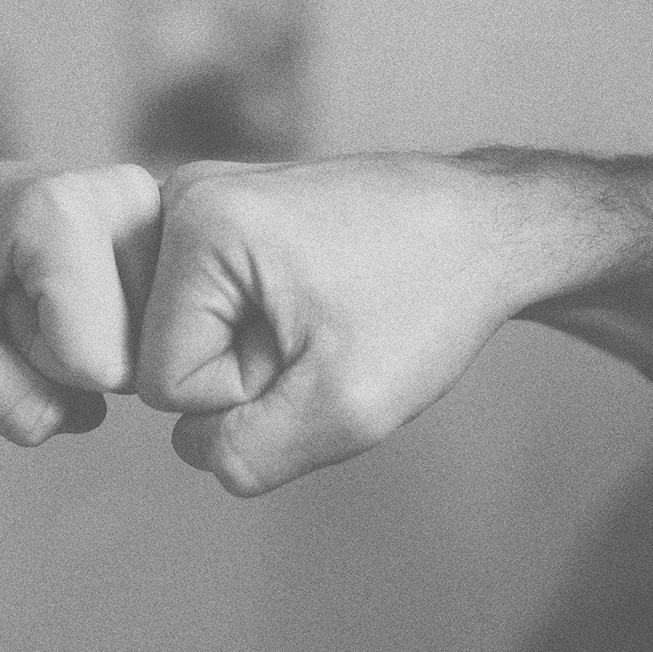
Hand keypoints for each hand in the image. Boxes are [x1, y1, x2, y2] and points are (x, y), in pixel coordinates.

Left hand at [0, 149, 161, 445]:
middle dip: (69, 355)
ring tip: (40, 292)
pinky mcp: (174, 228)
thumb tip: (91, 413)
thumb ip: (13, 403)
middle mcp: (131, 196)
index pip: (95, 364)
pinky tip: (76, 288)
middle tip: (20, 300)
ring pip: (152, 348)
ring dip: (92, 342)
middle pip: (133, 357)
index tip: (1, 309)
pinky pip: (160, 328)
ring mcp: (162, 210)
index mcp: (64, 211)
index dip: (39, 362)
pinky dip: (113, 327)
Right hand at [136, 154, 532, 495]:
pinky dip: (258, 326)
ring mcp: (200, 201)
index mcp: (198, 224)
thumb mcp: (346, 407)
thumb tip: (196, 447)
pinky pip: (207, 312)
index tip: (317, 345)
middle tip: (324, 330)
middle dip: (246, 370)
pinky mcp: (221, 216)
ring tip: (321, 314)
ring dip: (255, 351)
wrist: (487, 229)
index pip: (165, 382)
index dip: (246, 392)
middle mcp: (182, 196)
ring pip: (186, 338)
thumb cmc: (431, 296)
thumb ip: (246, 455)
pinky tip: (311, 301)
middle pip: (165, 355)